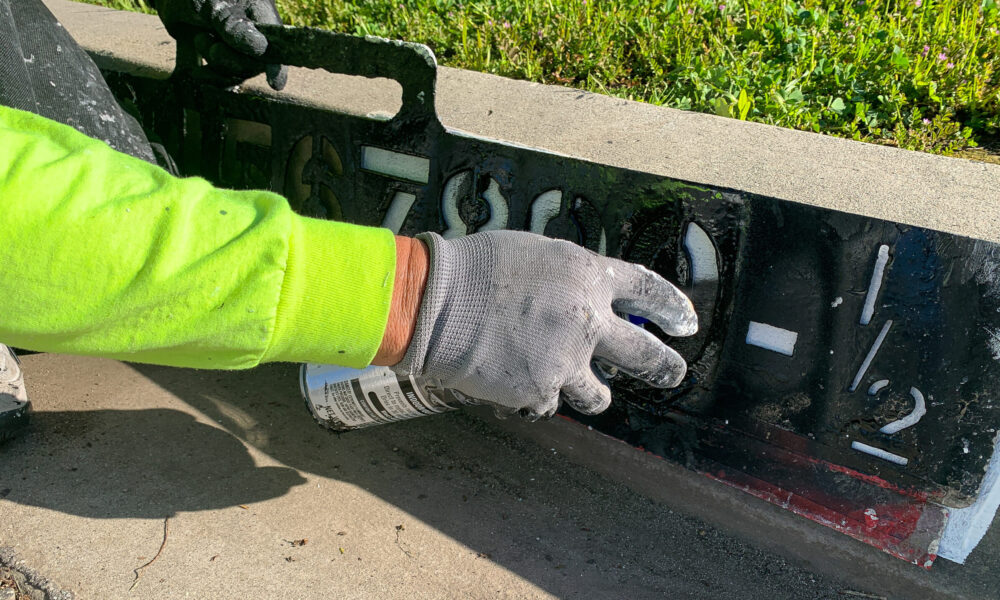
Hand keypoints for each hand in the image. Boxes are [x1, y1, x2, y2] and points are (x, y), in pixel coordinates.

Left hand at [155, 0, 287, 89]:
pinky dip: (212, 77)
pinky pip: (225, 77)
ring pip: (239, 71)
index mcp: (261, 15)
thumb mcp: (214, 2)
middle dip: (234, 61)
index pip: (276, 44)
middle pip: (256, 63)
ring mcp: (238, 46)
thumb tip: (259, 48)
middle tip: (213, 48)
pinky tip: (198, 73)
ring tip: (200, 39)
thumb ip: (234, 24)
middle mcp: (254, 33)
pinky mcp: (222, 55)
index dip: (277, 65)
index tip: (274, 83)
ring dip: (218, 64)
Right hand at [392, 231, 697, 419]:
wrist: (437, 302)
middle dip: (666, 368)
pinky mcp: (541, 391)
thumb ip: (574, 280)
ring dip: (590, 390)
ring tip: (571, 381)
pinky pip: (551, 401)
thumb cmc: (479, 268)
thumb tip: (592, 300)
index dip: (673, 309)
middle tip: (674, 374)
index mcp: (590, 277)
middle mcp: (589, 320)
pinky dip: (537, 393)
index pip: (651, 291)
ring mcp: (567, 361)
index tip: (685, 324)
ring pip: (600, 395)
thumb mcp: (540, 256)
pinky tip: (514, 375)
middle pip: (647, 355)